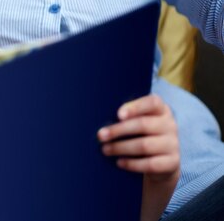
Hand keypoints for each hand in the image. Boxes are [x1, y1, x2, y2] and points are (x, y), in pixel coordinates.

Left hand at [97, 94, 179, 220]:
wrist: (160, 161)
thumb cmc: (140, 134)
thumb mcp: (136, 121)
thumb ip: (124, 115)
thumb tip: (95, 113)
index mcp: (160, 109)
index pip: (151, 103)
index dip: (135, 107)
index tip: (118, 114)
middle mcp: (169, 124)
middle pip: (143, 125)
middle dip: (118, 130)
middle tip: (100, 135)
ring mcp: (173, 144)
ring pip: (144, 145)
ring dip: (121, 148)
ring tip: (105, 150)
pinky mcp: (172, 162)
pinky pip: (150, 164)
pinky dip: (132, 164)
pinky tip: (119, 162)